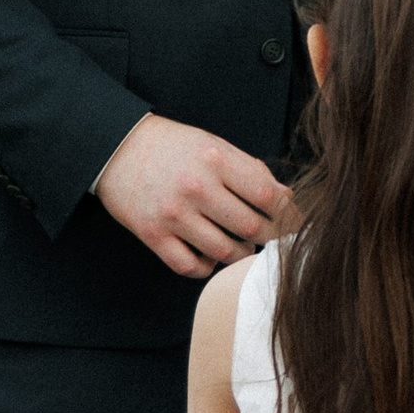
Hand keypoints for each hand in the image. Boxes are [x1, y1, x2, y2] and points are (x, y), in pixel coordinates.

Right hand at [96, 115, 290, 276]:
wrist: (116, 147)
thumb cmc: (172, 146)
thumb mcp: (213, 144)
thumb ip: (250, 170)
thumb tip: (285, 198)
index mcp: (215, 160)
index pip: (267, 196)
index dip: (289, 214)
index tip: (296, 223)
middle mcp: (195, 187)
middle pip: (251, 227)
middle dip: (270, 237)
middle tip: (272, 238)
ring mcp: (172, 214)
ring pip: (225, 252)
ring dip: (241, 254)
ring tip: (242, 246)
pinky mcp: (152, 234)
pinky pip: (189, 266)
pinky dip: (207, 268)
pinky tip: (211, 257)